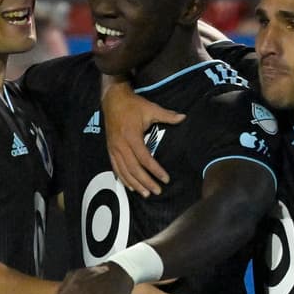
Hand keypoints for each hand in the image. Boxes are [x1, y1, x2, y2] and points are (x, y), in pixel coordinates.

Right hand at [103, 80, 183, 196]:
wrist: (112, 100)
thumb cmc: (133, 105)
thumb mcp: (151, 108)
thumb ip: (167, 115)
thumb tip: (183, 117)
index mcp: (132, 136)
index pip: (145, 158)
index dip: (155, 170)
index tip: (165, 179)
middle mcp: (121, 145)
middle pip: (134, 169)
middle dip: (146, 182)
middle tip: (157, 191)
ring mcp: (114, 149)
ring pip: (124, 171)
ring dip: (135, 184)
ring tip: (146, 193)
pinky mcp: (110, 150)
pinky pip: (116, 168)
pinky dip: (124, 179)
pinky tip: (131, 187)